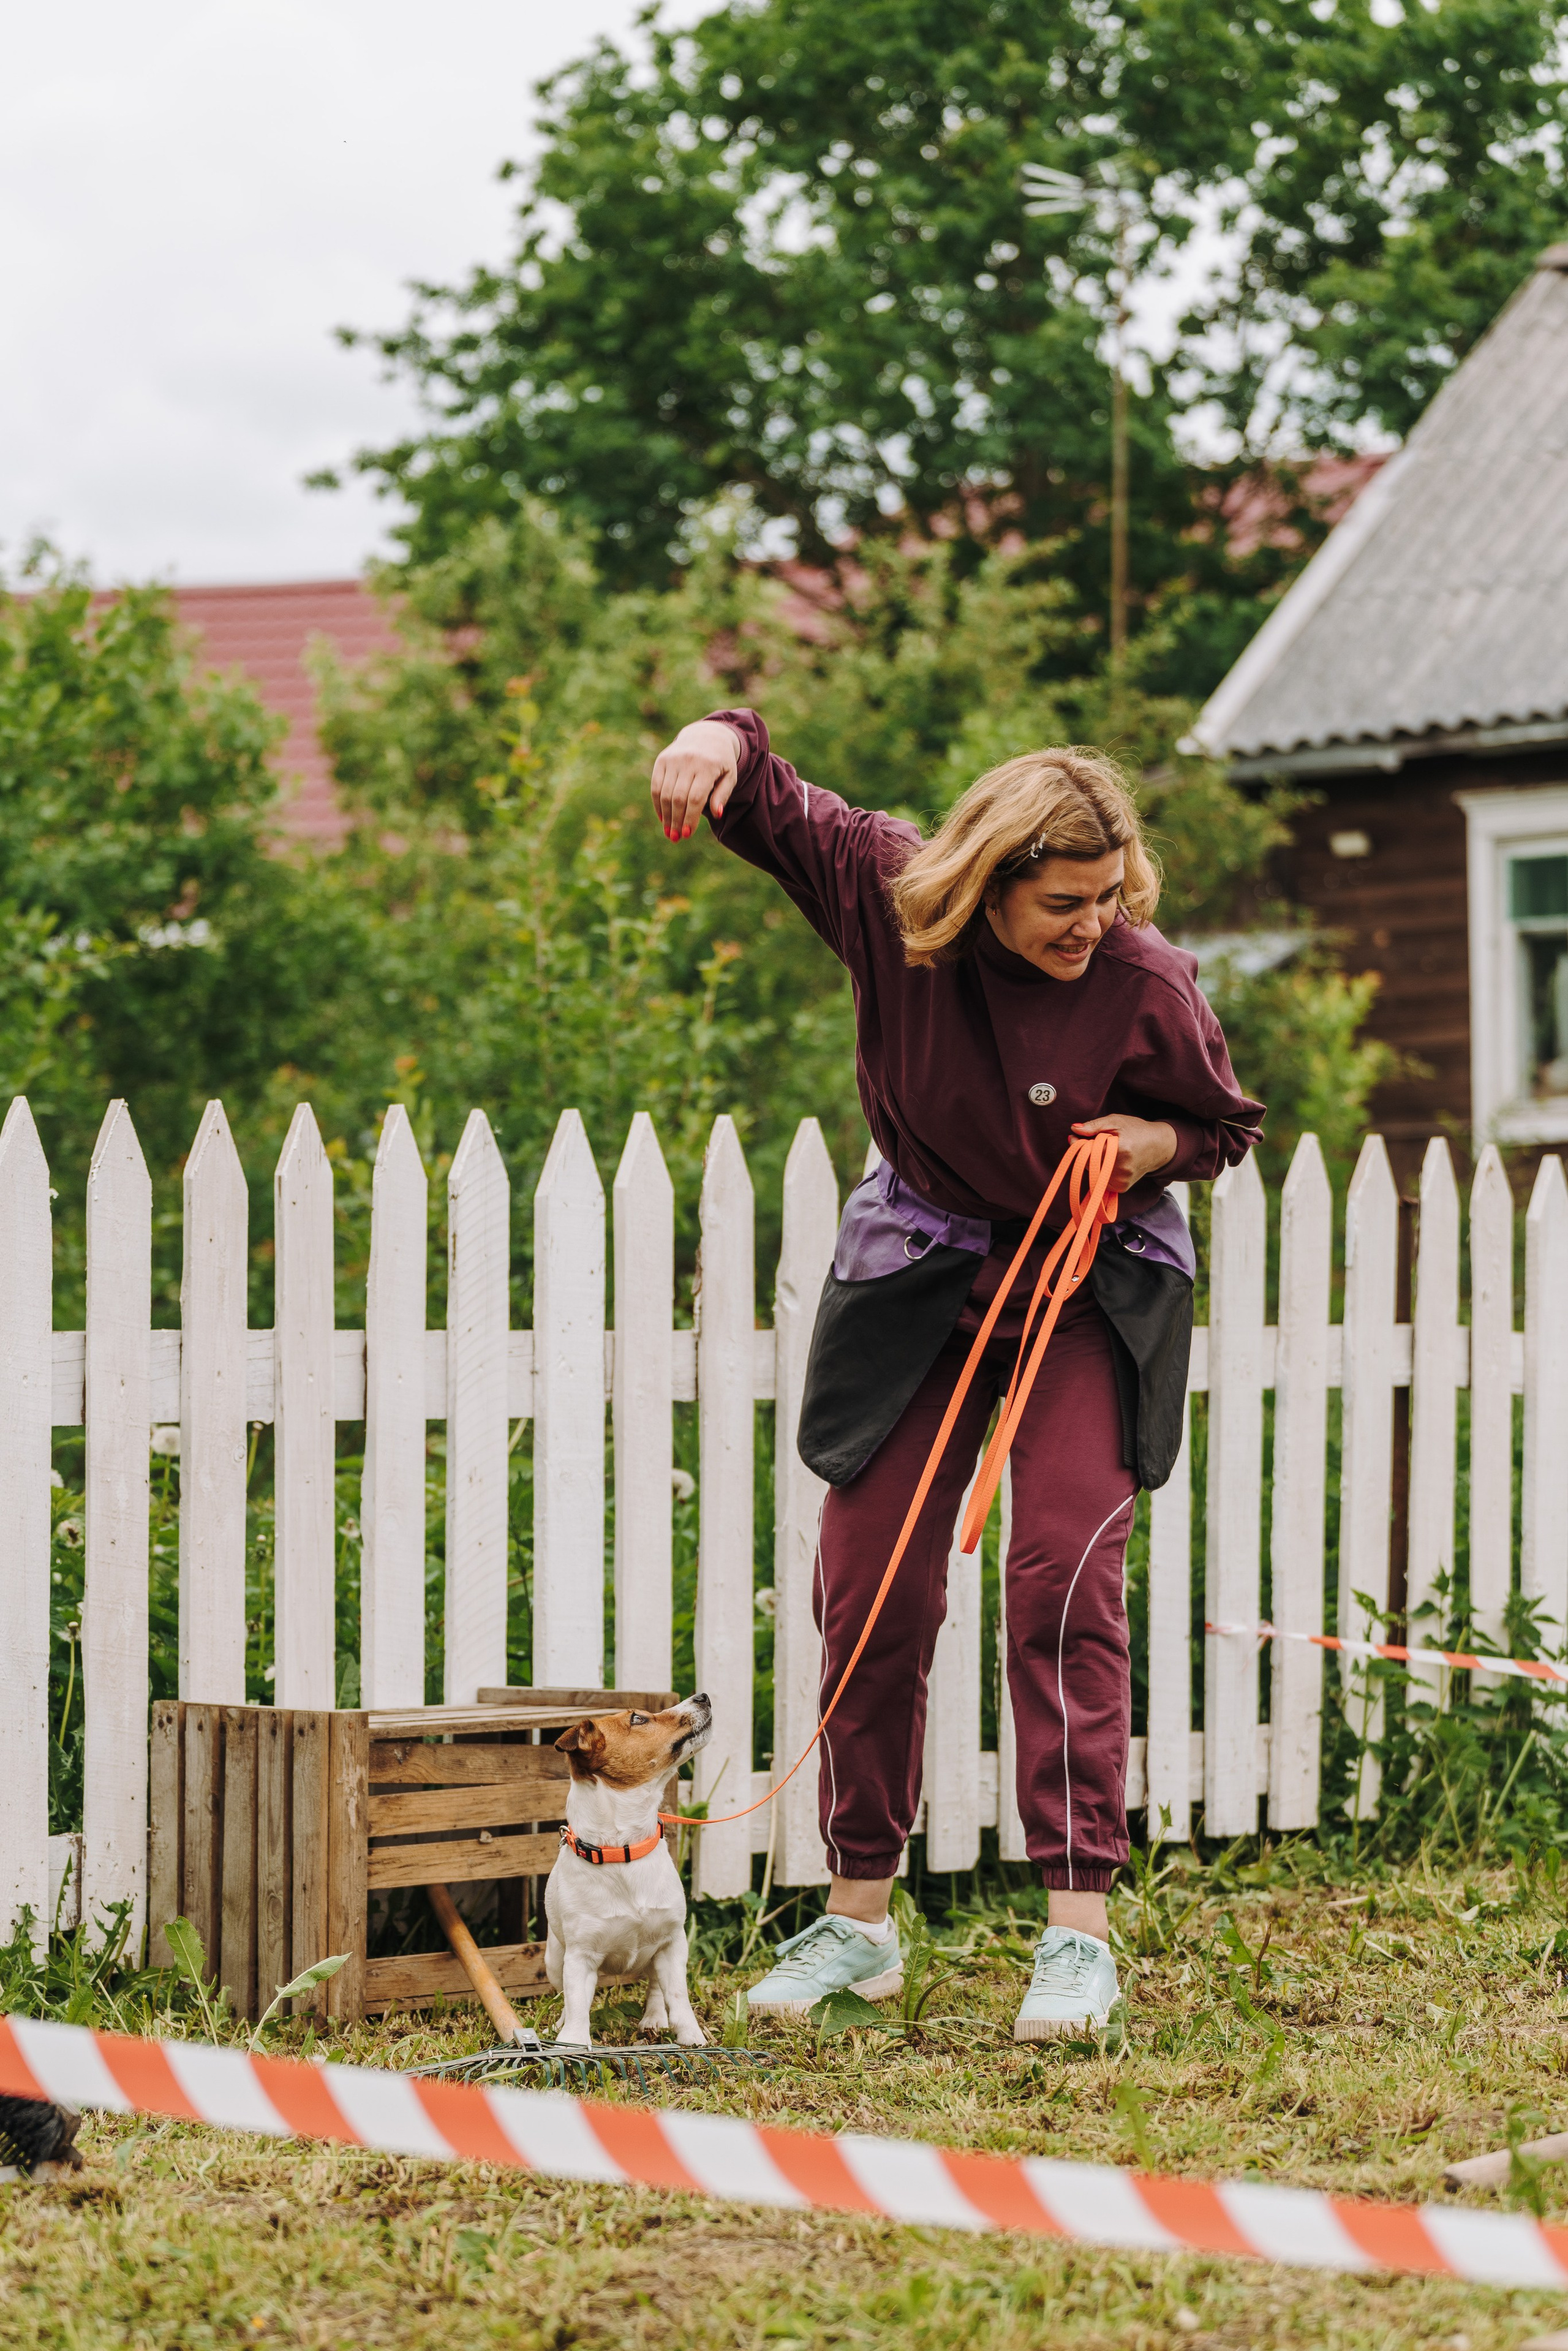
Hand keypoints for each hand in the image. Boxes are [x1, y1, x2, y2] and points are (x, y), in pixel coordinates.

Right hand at [650, 720, 741, 840]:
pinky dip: (657, 804)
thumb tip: (716, 814)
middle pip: (678, 798)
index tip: (687, 834)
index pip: (695, 798)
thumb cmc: (720, 762)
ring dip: (665, 816)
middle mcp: (688, 761)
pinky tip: (662, 817)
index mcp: (708, 766)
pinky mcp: (662, 760)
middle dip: (676, 820)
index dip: (690, 818)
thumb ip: (722, 795)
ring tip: (668, 832)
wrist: (706, 736)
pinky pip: (656, 786)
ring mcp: (673, 759)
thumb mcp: (729, 776)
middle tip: (675, 838)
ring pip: (665, 793)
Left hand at [1070, 1114, 1177, 1192]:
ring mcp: (1122, 1181)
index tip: (1076, 1137)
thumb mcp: (1116, 1121)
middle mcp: (1122, 1170)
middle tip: (1094, 1141)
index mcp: (1122, 1151)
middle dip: (1086, 1152)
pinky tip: (1111, 1161)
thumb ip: (1094, 1126)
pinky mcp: (1121, 1188)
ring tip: (1107, 1151)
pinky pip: (1100, 1179)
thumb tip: (1074, 1129)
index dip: (1079, 1143)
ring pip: (1093, 1172)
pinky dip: (1100, 1170)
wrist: (1158, 1147)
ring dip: (1093, 1161)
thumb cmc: (1136, 1130)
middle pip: (1089, 1162)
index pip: (1089, 1151)